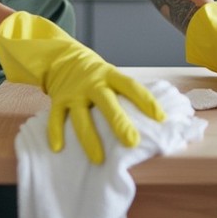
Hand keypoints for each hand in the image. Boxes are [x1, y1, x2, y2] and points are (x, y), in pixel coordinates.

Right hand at [0, 11, 164, 163]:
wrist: (64, 58)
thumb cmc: (97, 76)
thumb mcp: (112, 76)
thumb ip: (125, 94)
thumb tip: (154, 120)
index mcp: (110, 75)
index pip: (131, 86)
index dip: (146, 100)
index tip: (160, 117)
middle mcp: (92, 83)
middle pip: (106, 102)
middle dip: (119, 122)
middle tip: (132, 142)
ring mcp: (74, 92)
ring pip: (81, 115)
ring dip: (89, 137)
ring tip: (98, 159)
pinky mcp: (58, 100)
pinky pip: (55, 117)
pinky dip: (55, 132)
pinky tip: (58, 148)